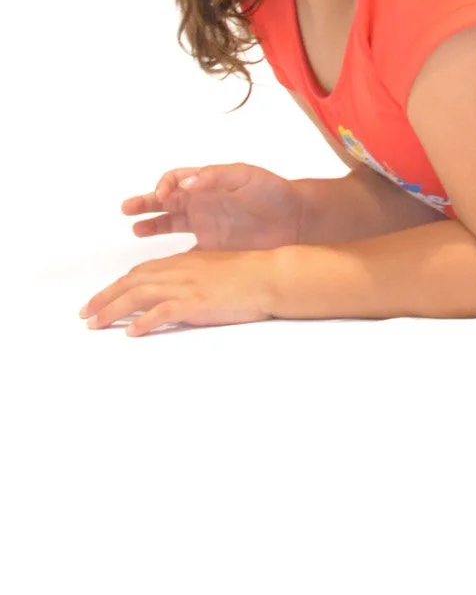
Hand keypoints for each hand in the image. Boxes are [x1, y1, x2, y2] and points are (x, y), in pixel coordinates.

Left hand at [80, 246, 278, 335]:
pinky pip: (164, 311)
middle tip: (86, 314)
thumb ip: (192, 278)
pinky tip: (132, 332)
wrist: (271, 274)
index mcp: (184, 262)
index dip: (118, 286)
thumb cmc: (250, 274)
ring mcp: (187, 285)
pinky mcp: (197, 302)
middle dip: (105, 297)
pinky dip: (145, 321)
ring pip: (140, 294)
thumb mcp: (214, 270)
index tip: (101, 299)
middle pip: (133, 281)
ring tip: (95, 324)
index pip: (142, 272)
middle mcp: (180, 270)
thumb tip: (175, 295)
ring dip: (113, 309)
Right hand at [120, 163, 304, 250]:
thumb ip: (215, 177)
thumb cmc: (272, 191)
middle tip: (128, 208)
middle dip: (145, 203)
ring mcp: (204, 226)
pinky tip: (157, 263)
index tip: (161, 195)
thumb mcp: (245, 177)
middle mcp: (201, 203)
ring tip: (136, 228)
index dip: (164, 185)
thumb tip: (188, 181)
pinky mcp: (210, 248)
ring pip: (169, 224)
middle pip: (165, 201)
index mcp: (206, 183)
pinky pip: (183, 253)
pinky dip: (169, 258)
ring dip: (152, 225)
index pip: (175, 180)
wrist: (294, 221)